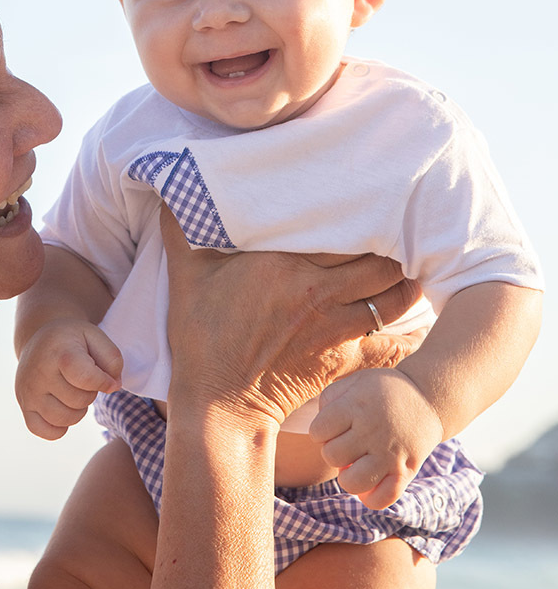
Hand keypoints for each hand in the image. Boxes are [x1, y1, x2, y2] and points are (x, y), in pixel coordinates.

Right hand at [15, 319, 122, 439]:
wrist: (38, 338)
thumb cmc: (71, 340)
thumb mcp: (95, 336)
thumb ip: (112, 359)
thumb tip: (112, 387)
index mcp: (59, 352)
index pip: (86, 379)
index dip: (104, 383)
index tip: (108, 379)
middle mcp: (39, 373)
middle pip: (79, 401)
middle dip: (90, 393)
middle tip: (83, 380)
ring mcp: (28, 392)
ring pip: (64, 419)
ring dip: (77, 410)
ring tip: (73, 392)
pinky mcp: (24, 407)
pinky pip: (47, 432)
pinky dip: (60, 427)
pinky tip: (62, 408)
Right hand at [161, 205, 424, 427]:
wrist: (219, 406)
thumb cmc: (201, 338)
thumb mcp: (187, 275)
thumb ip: (182, 226)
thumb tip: (168, 182)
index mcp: (288, 265)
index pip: (344, 229)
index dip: (365, 213)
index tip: (373, 200)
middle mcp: (320, 292)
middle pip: (381, 261)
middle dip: (396, 246)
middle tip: (402, 234)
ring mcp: (336, 329)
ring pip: (394, 299)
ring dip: (406, 283)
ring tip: (410, 269)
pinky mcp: (343, 362)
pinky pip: (391, 347)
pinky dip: (410, 337)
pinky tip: (420, 328)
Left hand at [309, 368, 443, 507]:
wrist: (427, 399)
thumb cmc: (383, 391)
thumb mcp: (354, 382)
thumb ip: (329, 400)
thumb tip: (320, 433)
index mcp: (356, 407)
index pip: (318, 432)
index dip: (320, 431)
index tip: (333, 426)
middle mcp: (372, 432)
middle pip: (332, 456)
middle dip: (333, 452)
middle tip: (347, 443)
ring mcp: (390, 454)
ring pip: (352, 483)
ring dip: (347, 477)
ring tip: (355, 465)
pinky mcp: (406, 472)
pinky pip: (381, 500)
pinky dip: (370, 497)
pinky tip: (370, 482)